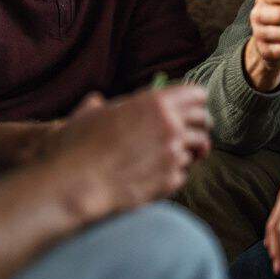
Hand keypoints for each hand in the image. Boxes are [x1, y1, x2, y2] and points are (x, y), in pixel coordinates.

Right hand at [42, 85, 212, 214]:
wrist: (75, 183)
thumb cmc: (78, 145)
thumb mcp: (92, 113)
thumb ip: (106, 105)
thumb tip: (98, 101)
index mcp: (156, 103)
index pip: (197, 95)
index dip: (196, 102)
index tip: (195, 108)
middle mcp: (171, 126)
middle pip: (205, 121)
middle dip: (201, 126)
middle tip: (195, 132)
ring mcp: (173, 154)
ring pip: (197, 149)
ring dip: (188, 151)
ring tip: (173, 155)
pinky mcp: (171, 180)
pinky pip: (183, 174)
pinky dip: (173, 174)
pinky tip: (156, 174)